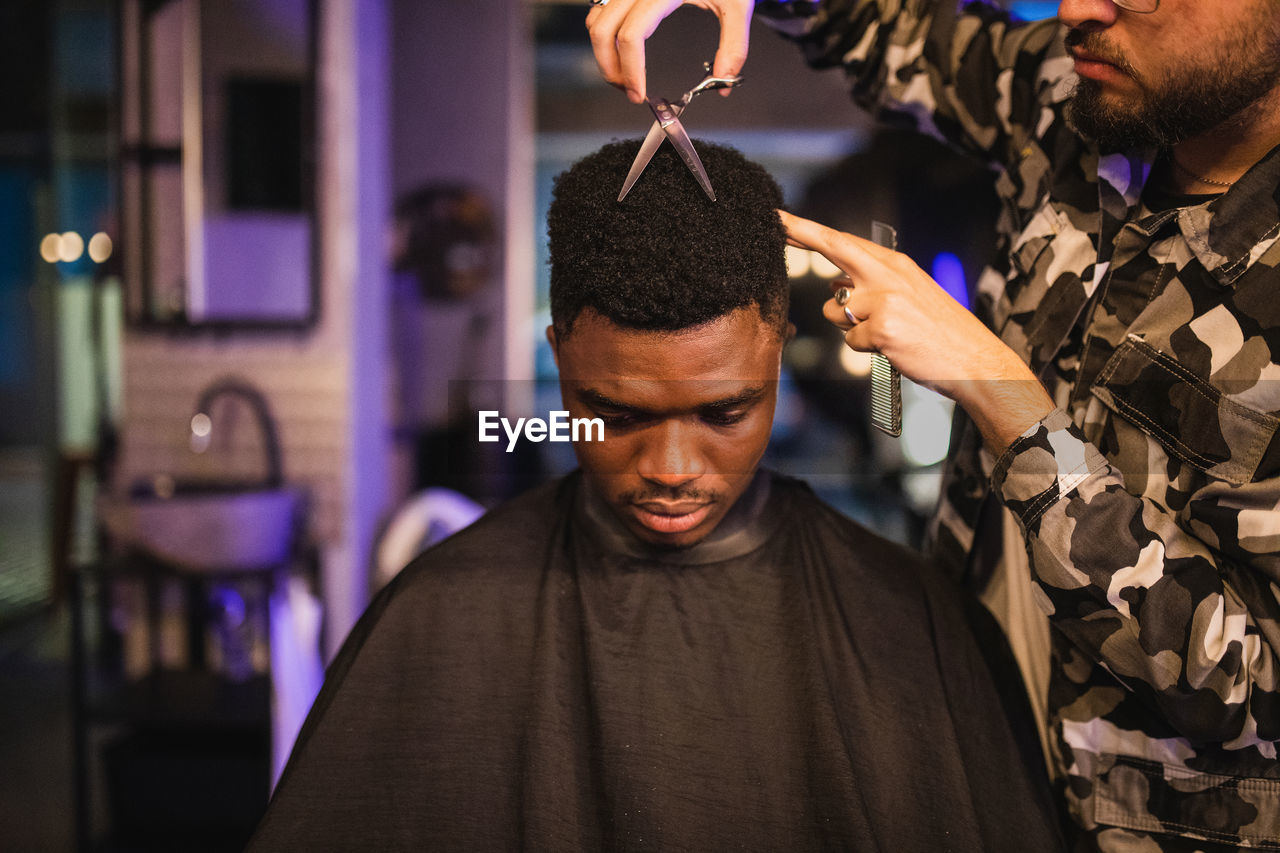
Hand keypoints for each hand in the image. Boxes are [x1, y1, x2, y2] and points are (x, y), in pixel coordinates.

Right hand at [587, 0, 754, 102]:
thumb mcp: (738, 5)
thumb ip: (733, 47)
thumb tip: (723, 82)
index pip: (632, 36)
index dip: (631, 71)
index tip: (639, 94)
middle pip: (604, 31)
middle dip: (611, 68)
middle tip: (629, 90)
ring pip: (596, 21)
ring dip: (603, 53)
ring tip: (624, 74)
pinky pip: (599, 9)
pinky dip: (603, 33)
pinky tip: (621, 50)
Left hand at [780, 210, 1054, 452]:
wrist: (976, 360)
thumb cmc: (940, 333)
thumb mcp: (908, 297)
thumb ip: (872, 287)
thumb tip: (836, 286)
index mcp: (895, 265)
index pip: (844, 241)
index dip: (808, 230)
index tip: (779, 218)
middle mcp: (889, 274)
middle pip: (835, 249)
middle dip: (802, 233)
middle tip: (775, 222)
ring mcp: (885, 299)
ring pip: (837, 312)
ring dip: (851, 328)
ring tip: (888, 335)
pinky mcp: (884, 327)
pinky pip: (851, 341)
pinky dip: (866, 349)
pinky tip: (893, 348)